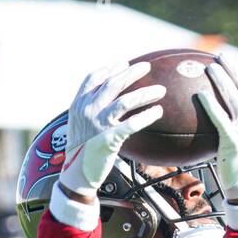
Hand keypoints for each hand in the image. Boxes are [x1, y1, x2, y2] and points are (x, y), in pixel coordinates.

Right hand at [58, 61, 165, 200]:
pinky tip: (157, 112)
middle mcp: (87, 110)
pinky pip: (132, 124)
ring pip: (125, 101)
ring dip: (145, 93)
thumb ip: (91, 110)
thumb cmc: (81, 151)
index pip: (93, 78)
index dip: (110, 69)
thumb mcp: (80, 125)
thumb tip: (110, 100)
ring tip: (161, 90)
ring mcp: (97, 124)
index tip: (124, 63)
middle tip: (147, 66)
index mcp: (79, 105)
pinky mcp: (108, 138)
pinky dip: (146, 116)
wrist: (76, 174)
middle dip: (132, 73)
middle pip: (112, 84)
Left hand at [198, 52, 237, 200]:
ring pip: (235, 100)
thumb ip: (230, 125)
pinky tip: (201, 96)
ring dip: (223, 81)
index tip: (231, 60)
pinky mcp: (234, 142)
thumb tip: (212, 114)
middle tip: (220, 56)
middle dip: (234, 69)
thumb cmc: (236, 164)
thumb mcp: (236, 140)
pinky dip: (212, 106)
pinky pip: (222, 120)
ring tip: (211, 68)